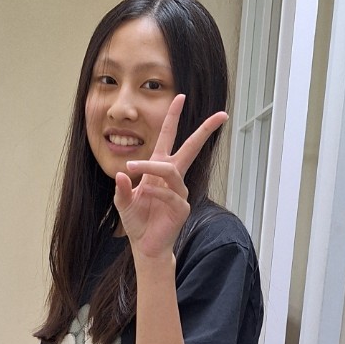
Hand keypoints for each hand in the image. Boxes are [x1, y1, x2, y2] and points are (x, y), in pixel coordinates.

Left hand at [114, 96, 226, 259]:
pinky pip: (168, 194)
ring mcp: (179, 192)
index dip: (173, 118)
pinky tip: (142, 192)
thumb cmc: (137, 221)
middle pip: (191, 148)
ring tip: (132, 167)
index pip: (168, 138)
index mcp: (159, 170)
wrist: (145, 246)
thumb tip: (124, 173)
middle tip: (221, 115)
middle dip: (205, 131)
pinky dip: (154, 192)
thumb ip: (122, 189)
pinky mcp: (181, 208)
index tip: (180, 97)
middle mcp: (172, 178)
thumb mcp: (123, 203)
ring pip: (170, 170)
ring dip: (151, 166)